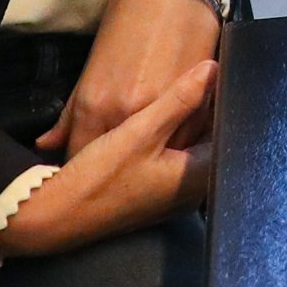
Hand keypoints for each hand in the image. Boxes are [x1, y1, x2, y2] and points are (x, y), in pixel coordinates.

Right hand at [3, 60, 215, 257]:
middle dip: (206, 115)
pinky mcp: (156, 196)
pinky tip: (156, 123)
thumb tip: (213, 69)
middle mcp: (193, 193)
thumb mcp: (140, 130)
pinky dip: (171, 142)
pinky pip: (175, 163)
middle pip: (212, 144)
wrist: (57, 217)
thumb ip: (179, 100)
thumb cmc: (100, 176)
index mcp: (199, 178)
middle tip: (197, 82)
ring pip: (192, 152)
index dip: (224, 105)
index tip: (218, 80)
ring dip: (186, 127)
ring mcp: (174, 197)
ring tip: (178, 96)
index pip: (229, 134)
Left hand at [47, 0, 222, 161]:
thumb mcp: (90, 72)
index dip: (84, 166)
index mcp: (94, 107)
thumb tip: (46, 145)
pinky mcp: (197, 107)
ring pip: (157, 159)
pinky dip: (180, 144)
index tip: (88, 168)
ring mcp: (163, 114)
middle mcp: (125, 116)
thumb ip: (70, 115)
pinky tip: (176, 135)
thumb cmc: (126, 28)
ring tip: (152, 150)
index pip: (81, 157)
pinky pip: (185, 144)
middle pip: (119, 164)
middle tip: (119, 161)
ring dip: (154, 158)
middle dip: (118, 165)